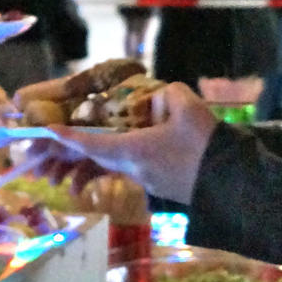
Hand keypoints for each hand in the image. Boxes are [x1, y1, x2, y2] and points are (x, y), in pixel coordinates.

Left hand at [43, 83, 217, 204]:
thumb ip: (169, 95)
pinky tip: (136, 152)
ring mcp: (146, 180)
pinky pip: (133, 170)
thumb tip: (160, 95)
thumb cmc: (207, 145)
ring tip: (96, 149)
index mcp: (133, 150)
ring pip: (115, 165)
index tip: (49, 132)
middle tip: (64, 141)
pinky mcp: (160, 186)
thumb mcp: (189, 109)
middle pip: (98, 158)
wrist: (233, 183)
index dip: (69, 137)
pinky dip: (126, 161)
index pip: (92, 144)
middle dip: (79, 149)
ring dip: (102, 158)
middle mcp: (133, 168)